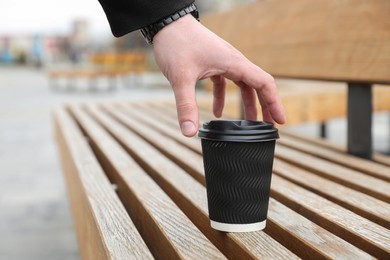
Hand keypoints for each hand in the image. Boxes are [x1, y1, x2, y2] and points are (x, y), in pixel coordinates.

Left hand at [153, 15, 285, 136]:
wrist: (167, 23)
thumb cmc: (177, 43)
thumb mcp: (181, 78)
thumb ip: (186, 106)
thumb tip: (190, 132)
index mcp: (234, 63)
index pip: (264, 83)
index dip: (274, 103)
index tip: (280, 120)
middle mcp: (233, 62)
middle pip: (257, 86)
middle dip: (264, 106)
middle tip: (268, 126)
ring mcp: (223, 62)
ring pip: (242, 85)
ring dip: (247, 104)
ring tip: (248, 124)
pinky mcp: (212, 63)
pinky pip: (224, 83)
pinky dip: (223, 98)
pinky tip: (217, 112)